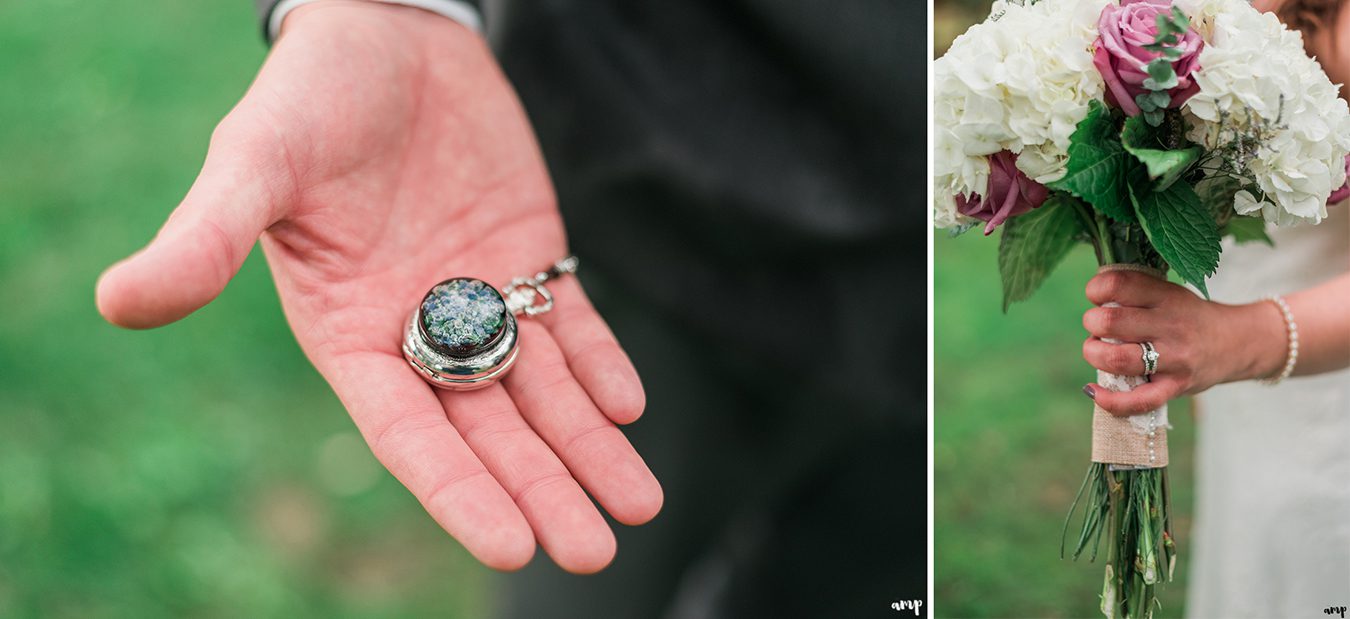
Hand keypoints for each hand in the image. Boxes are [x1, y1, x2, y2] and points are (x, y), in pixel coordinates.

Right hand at [95, 1, 660, 572]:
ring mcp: (479, 299)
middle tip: (591, 554)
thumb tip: (116, 301)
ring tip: (638, 508)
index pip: (408, 434)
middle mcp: (419, 331)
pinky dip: (600, 366)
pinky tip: (628, 409)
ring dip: (588, 449)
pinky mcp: (526, 259)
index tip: (511, 547)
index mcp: (350, 333)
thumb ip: (205, 238)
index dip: (459, 490)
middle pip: (488, 431)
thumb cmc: (309, 96)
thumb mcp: (254, 162)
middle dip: (541, 490)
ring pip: (542, 393)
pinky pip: (571, 326)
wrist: (387, 34)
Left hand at [1080, 269, 1287, 414]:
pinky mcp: (1176, 387)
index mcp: (1167, 297)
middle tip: (1097, 325)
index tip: (1097, 296)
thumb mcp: (1170, 292)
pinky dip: (1110, 400)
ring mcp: (1174, 359)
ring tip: (1097, 349)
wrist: (1240, 343)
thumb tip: (1095, 288)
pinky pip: (1138, 401)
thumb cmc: (1191, 316)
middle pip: (1110, 322)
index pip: (1118, 285)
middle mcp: (1171, 326)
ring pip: (1117, 359)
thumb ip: (1136, 290)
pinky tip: (1094, 391)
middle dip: (1092, 322)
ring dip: (1094, 353)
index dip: (1096, 290)